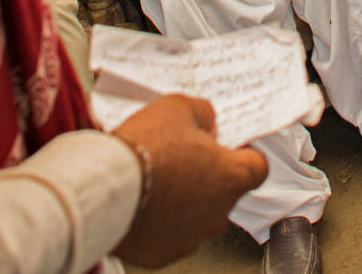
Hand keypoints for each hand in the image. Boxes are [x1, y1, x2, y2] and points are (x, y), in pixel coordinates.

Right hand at [112, 95, 268, 267]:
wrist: (104, 189)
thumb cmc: (145, 150)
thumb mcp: (178, 108)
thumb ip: (202, 114)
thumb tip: (207, 122)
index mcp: (230, 177)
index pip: (257, 167)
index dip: (244, 154)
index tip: (230, 148)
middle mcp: (217, 213)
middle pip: (223, 193)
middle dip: (207, 176)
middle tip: (181, 159)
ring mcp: (191, 238)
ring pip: (196, 216)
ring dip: (183, 201)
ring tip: (156, 180)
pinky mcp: (163, 254)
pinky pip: (168, 235)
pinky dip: (159, 222)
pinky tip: (142, 202)